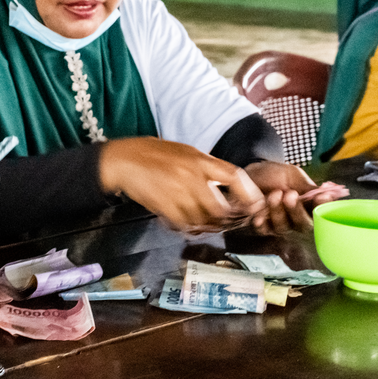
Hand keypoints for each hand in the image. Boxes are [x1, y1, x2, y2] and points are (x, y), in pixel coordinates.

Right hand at [98, 138, 265, 230]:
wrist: (123, 160)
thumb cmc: (154, 154)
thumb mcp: (186, 152)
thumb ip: (207, 167)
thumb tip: (228, 183)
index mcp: (199, 160)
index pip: (235, 176)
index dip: (249, 193)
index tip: (254, 203)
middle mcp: (191, 177)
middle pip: (221, 208)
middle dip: (229, 218)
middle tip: (232, 220)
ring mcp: (177, 193)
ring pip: (203, 220)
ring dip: (209, 225)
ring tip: (210, 223)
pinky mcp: (163, 207)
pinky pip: (184, 225)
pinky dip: (190, 227)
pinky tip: (189, 222)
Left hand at [242, 161, 326, 233]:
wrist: (250, 174)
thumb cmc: (273, 175)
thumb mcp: (293, 175)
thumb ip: (308, 185)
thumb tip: (330, 192)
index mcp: (308, 207)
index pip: (320, 212)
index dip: (322, 207)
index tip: (322, 197)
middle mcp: (295, 219)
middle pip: (304, 226)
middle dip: (298, 211)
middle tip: (291, 195)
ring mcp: (279, 225)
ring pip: (284, 228)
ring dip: (279, 212)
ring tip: (274, 195)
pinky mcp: (262, 227)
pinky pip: (264, 231)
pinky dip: (262, 224)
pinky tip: (259, 217)